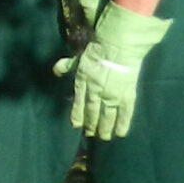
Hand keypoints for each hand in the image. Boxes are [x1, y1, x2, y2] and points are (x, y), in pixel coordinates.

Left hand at [53, 1, 169, 139]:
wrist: (119, 45)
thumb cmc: (98, 50)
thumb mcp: (78, 58)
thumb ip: (67, 66)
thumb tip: (56, 71)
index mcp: (83, 82)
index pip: (79, 102)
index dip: (78, 115)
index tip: (76, 126)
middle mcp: (96, 91)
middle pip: (93, 111)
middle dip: (91, 125)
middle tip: (90, 135)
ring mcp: (112, 94)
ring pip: (107, 115)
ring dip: (105, 128)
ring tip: (103, 137)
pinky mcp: (127, 94)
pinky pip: (126, 112)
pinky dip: (123, 124)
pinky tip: (120, 133)